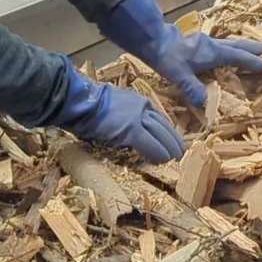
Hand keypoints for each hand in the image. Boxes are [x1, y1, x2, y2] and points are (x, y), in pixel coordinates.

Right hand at [52, 62, 185, 161]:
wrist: (82, 101)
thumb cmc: (91, 105)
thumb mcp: (116, 105)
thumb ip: (127, 115)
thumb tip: (130, 130)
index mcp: (140, 102)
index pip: (160, 119)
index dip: (167, 132)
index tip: (172, 142)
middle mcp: (143, 108)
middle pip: (164, 127)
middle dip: (173, 141)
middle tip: (179, 153)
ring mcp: (138, 118)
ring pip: (161, 135)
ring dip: (169, 149)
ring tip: (174, 159)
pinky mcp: (131, 130)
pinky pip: (150, 144)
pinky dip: (157, 153)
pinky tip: (161, 160)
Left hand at [101, 0, 261, 105]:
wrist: (152, 40)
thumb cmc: (167, 57)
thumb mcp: (179, 75)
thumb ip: (192, 88)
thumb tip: (204, 103)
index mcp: (212, 53)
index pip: (236, 57)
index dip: (251, 62)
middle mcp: (211, 45)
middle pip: (236, 45)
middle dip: (251, 48)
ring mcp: (204, 42)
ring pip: (228, 43)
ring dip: (240, 46)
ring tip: (250, 48)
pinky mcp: (197, 42)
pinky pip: (219, 44)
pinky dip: (228, 47)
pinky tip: (223, 52)